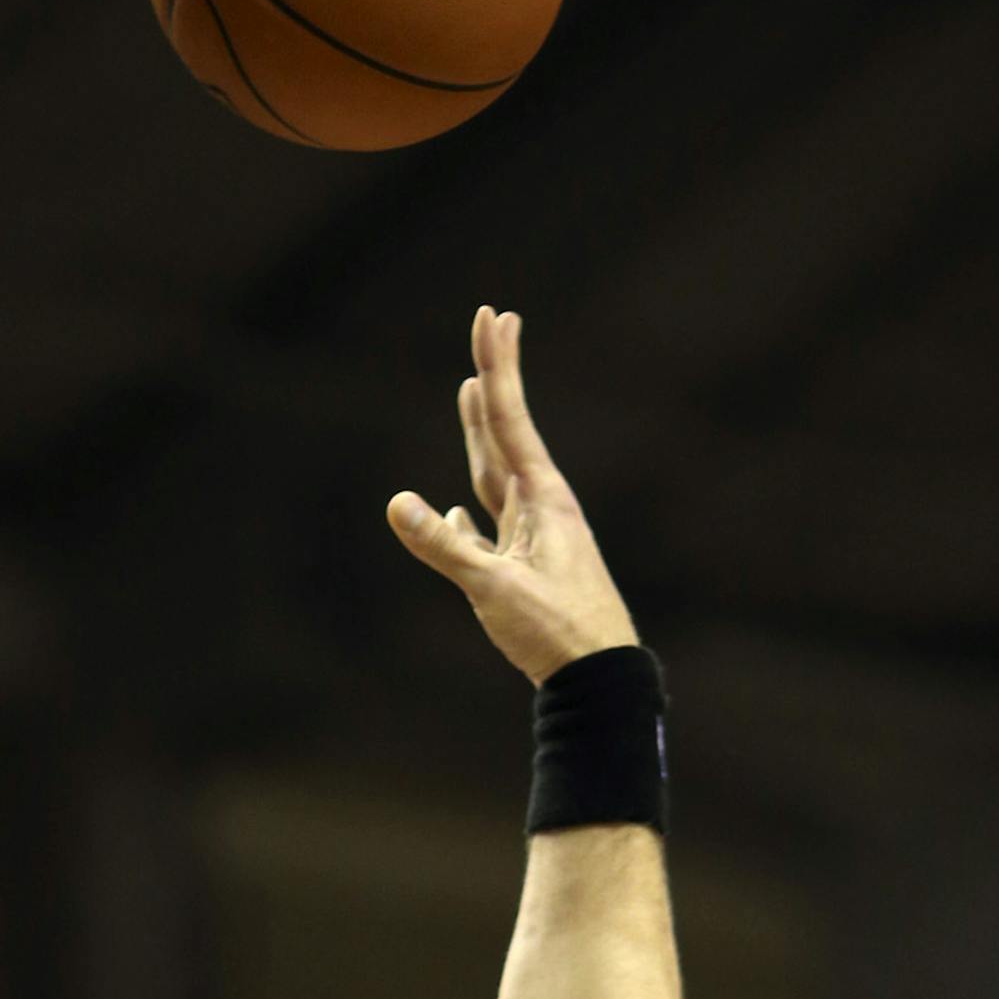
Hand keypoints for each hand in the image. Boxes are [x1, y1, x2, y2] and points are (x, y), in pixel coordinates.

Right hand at [386, 306, 637, 686]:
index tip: (493, 316)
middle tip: (490, 327)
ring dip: (481, 433)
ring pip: (496, 473)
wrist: (599, 681)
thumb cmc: (557, 633)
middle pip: (505, 431)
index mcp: (542, 499)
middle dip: (492, 381)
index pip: (510, 419)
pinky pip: (486, 530)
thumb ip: (445, 548)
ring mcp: (533, 537)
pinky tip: (448, 516)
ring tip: (472, 395)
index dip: (497, 367)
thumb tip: (398, 503)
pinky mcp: (523, 569)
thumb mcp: (495, 589)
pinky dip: (464, 517)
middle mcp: (540, 508)